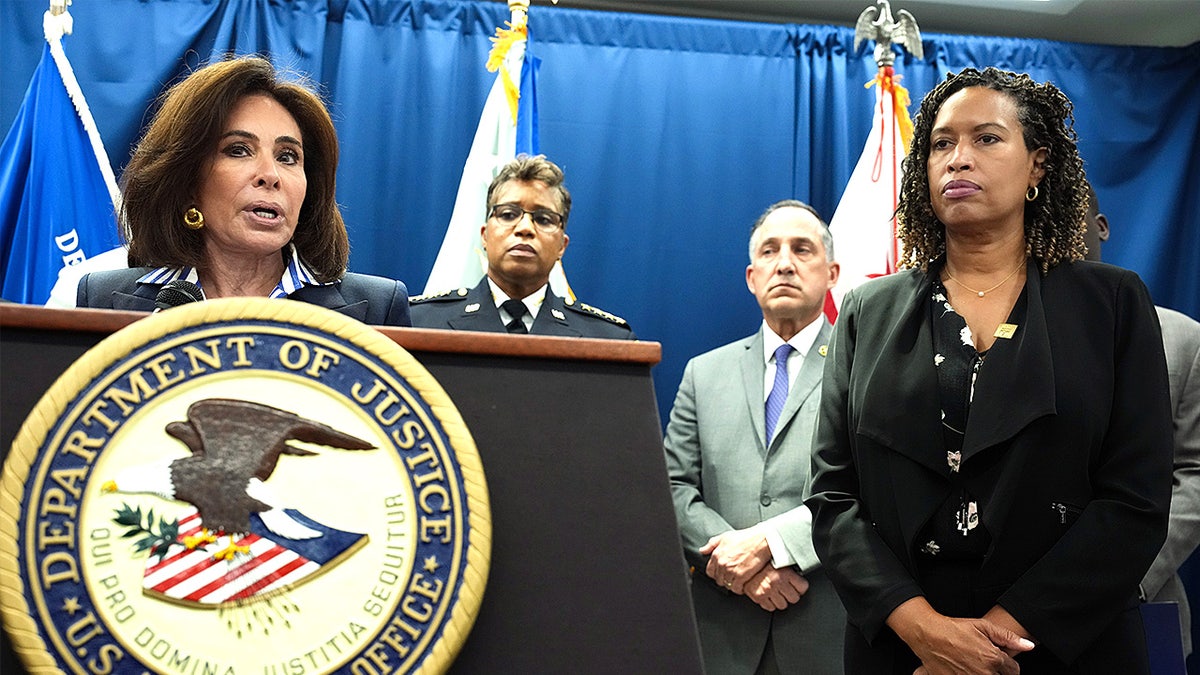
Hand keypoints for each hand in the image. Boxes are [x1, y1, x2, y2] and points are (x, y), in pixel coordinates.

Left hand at [699, 528, 771, 593]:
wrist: (761, 541)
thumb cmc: (746, 538)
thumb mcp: (725, 537)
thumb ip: (712, 544)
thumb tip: (702, 550)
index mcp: (716, 555)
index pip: (710, 572)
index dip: (717, 573)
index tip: (723, 573)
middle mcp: (722, 564)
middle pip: (719, 580)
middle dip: (725, 579)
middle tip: (733, 576)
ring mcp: (731, 571)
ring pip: (727, 585)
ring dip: (733, 584)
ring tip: (739, 580)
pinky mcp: (741, 576)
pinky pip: (736, 588)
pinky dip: (740, 588)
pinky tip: (744, 584)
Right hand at [744, 566, 808, 610]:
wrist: (745, 565)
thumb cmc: (761, 563)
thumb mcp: (778, 561)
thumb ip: (790, 569)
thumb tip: (799, 573)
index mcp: (785, 572)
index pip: (803, 587)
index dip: (800, 587)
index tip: (798, 586)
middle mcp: (777, 582)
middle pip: (794, 598)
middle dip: (792, 595)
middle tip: (787, 591)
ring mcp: (769, 591)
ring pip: (783, 605)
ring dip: (780, 600)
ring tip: (777, 593)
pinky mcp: (759, 597)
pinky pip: (770, 608)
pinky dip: (770, 603)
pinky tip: (769, 596)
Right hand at [888, 598, 1033, 674]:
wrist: (928, 635)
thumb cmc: (954, 629)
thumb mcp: (983, 626)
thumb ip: (1008, 637)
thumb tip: (1029, 646)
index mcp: (993, 658)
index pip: (1013, 670)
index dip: (1009, 665)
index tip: (1003, 662)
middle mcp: (984, 673)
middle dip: (998, 672)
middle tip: (986, 663)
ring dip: (986, 673)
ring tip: (975, 665)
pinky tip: (965, 669)